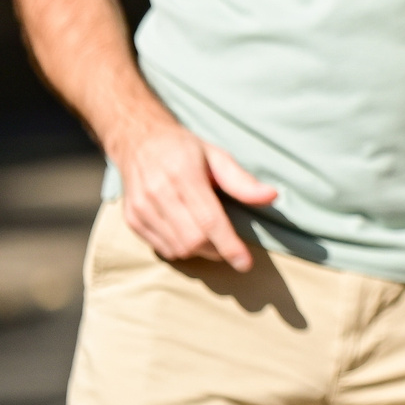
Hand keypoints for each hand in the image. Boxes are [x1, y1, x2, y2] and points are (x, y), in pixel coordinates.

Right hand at [109, 118, 280, 271]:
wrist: (138, 141)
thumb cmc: (184, 149)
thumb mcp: (217, 156)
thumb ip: (242, 181)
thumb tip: (272, 196)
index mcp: (182, 174)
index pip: (208, 220)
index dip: (229, 245)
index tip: (245, 263)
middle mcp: (158, 193)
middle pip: (193, 240)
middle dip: (217, 250)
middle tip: (230, 245)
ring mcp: (141, 208)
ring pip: (178, 249)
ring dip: (200, 252)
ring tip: (210, 237)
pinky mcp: (132, 220)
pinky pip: (163, 249)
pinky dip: (181, 249)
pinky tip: (188, 233)